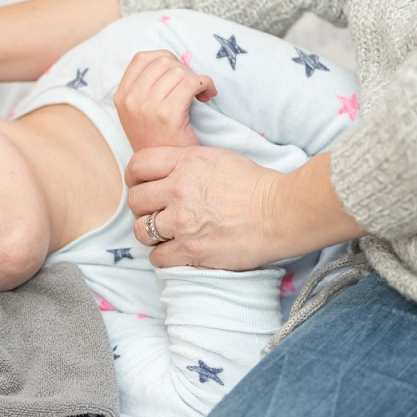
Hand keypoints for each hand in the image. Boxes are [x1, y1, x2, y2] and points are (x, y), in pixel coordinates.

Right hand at [113, 50, 216, 150]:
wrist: (165, 174)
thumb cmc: (159, 142)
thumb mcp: (140, 113)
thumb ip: (147, 87)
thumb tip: (173, 62)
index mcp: (121, 96)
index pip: (142, 58)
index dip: (166, 59)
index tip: (178, 73)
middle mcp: (131, 99)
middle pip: (163, 62)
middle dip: (184, 70)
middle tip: (193, 86)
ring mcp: (147, 106)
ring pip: (179, 71)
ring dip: (196, 78)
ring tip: (200, 93)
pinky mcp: (167, 114)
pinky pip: (191, 83)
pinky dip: (205, 84)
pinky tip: (207, 96)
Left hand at [125, 147, 365, 269]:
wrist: (281, 212)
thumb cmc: (256, 185)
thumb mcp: (217, 158)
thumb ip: (186, 164)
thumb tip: (165, 174)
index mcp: (185, 162)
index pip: (137, 166)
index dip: (134, 178)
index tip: (140, 187)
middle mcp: (179, 189)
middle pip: (135, 200)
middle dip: (142, 209)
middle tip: (154, 214)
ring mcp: (183, 221)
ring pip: (141, 231)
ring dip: (150, 235)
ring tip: (164, 235)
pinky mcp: (192, 249)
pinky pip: (157, 257)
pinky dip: (163, 257)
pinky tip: (175, 253)